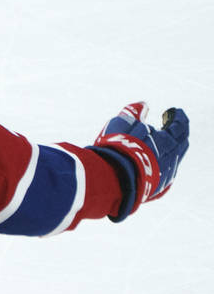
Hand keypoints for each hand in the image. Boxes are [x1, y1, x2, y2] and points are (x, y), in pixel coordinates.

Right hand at [90, 102, 188, 220]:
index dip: (177, 116)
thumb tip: (143, 105)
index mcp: (168, 140)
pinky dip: (162, 164)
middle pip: (181, 143)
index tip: (172, 111)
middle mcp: (172, 158)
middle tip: (170, 126)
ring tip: (158, 145)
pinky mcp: (158, 188)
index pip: (180, 125)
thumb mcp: (122, 123)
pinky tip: (154, 162)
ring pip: (174, 159)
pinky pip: (166, 173)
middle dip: (177, 133)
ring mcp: (167, 175)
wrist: (113, 179)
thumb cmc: (119, 148)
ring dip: (169, 149)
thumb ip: (133, 112)